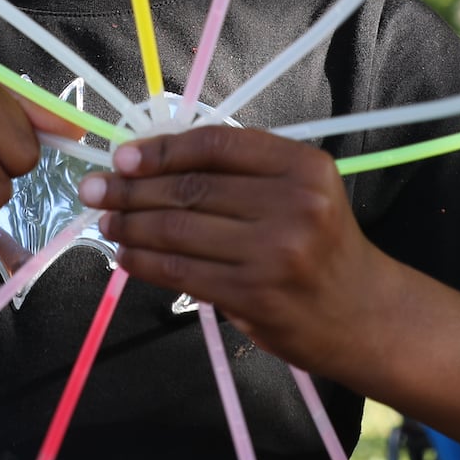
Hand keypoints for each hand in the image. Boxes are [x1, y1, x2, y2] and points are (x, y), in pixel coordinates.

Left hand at [78, 126, 375, 369]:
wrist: (363, 314)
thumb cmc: (321, 245)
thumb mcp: (300, 191)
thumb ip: (241, 171)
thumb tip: (153, 157)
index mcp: (302, 166)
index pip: (216, 144)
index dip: (161, 149)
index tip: (123, 156)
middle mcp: (293, 205)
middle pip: (190, 188)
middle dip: (132, 188)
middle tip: (95, 189)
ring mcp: (274, 253)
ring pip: (178, 230)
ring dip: (130, 225)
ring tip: (107, 222)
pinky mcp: (252, 295)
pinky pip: (179, 271)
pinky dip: (143, 262)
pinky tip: (126, 256)